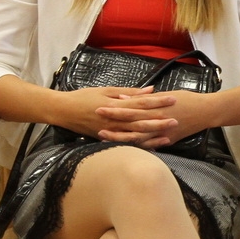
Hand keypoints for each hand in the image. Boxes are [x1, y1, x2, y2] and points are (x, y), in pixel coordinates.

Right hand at [50, 85, 171, 141]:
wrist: (63, 111)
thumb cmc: (84, 97)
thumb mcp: (106, 90)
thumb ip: (129, 91)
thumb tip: (150, 90)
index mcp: (115, 104)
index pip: (141, 102)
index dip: (158, 101)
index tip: (173, 99)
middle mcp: (114, 119)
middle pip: (141, 121)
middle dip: (159, 121)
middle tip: (176, 120)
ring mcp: (110, 131)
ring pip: (135, 135)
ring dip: (152, 136)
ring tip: (169, 136)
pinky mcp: (106, 139)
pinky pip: (125, 144)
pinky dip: (139, 147)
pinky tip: (152, 148)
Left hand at [97, 90, 218, 148]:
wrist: (206, 111)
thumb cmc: (187, 99)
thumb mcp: (165, 95)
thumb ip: (145, 98)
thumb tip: (125, 98)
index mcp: (154, 109)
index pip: (130, 109)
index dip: (114, 110)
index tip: (99, 108)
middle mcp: (156, 122)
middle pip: (130, 125)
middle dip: (112, 126)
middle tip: (95, 126)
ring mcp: (161, 133)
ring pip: (137, 138)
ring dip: (120, 139)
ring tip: (105, 138)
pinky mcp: (167, 141)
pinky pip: (149, 145)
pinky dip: (136, 147)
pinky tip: (124, 148)